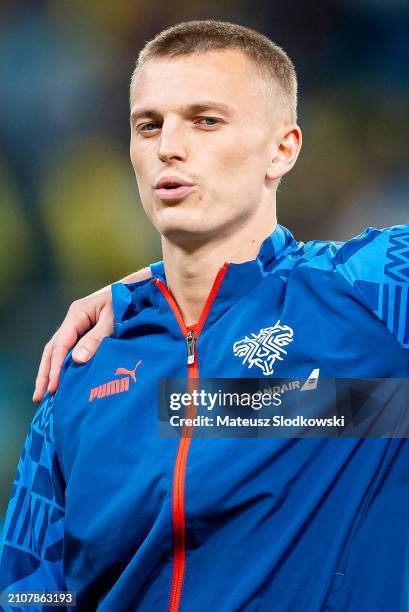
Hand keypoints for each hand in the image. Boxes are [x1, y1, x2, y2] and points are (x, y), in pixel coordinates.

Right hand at [33, 267, 151, 403]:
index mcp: (77, 313)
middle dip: (45, 374)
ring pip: (57, 352)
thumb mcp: (113, 319)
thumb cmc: (127, 302)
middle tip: (38, 398)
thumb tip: (76, 360)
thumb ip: (96, 338)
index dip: (56, 367)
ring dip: (50, 372)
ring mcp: (77, 327)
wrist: (138, 291)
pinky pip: (69, 351)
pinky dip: (62, 367)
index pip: (61, 344)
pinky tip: (60, 381)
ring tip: (42, 395)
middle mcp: (73, 320)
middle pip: (53, 349)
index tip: (54, 387)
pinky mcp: (84, 333)